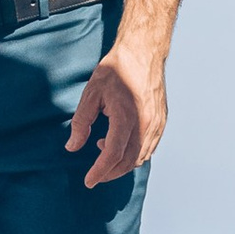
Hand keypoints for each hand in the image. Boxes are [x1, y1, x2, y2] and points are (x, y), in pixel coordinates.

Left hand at [66, 43, 165, 186]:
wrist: (143, 52)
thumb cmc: (116, 69)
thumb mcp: (92, 92)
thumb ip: (81, 122)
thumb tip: (72, 147)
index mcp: (126, 116)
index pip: (112, 154)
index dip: (99, 171)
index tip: (88, 181)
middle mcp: (145, 124)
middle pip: (128, 161)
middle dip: (110, 173)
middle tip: (94, 175)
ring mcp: (156, 124)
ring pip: (140, 157)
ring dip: (122, 164)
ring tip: (103, 150)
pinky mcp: (161, 122)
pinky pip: (149, 148)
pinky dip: (134, 155)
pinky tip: (121, 144)